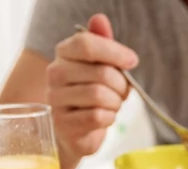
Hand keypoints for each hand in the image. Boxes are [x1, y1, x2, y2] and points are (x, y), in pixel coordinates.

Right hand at [46, 14, 137, 157]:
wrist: (78, 130)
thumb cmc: (93, 93)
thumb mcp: (102, 66)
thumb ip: (102, 43)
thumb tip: (100, 19)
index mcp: (64, 53)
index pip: (86, 44)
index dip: (114, 52)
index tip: (132, 61)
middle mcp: (55, 73)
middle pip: (100, 73)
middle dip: (121, 85)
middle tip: (122, 92)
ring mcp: (56, 99)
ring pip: (100, 95)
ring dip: (116, 103)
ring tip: (113, 105)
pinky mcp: (63, 123)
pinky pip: (97, 117)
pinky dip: (109, 118)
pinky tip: (105, 117)